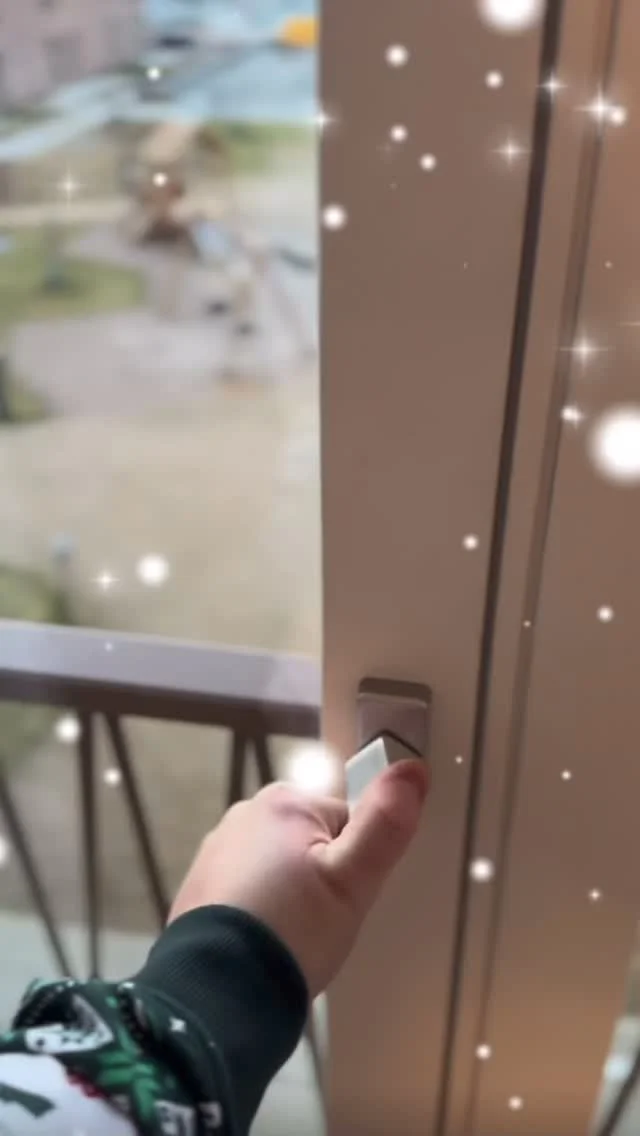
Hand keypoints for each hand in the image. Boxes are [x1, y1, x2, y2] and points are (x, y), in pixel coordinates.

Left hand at [169, 758, 428, 997]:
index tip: (345, 902)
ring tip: (291, 940)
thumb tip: (414, 768)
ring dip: (288, 897)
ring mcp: (215, 850)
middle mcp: (244, 813)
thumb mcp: (352, 881)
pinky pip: (246, 891)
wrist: (218, 990)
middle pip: (310, 842)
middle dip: (320, 880)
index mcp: (285, 802)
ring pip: (277, 868)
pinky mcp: (198, 886)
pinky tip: (261, 945)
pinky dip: (258, 912)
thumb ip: (384, 825)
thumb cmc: (293, 930)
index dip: (355, 866)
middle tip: (319, 924)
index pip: (346, 822)